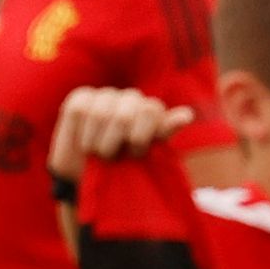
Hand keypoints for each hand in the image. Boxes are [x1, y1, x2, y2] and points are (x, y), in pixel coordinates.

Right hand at [48, 87, 176, 180]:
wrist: (87, 173)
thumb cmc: (123, 166)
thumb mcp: (147, 153)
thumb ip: (165, 130)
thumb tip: (187, 114)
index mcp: (152, 111)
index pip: (150, 110)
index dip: (140, 136)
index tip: (136, 152)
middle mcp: (132, 98)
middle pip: (126, 115)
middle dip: (117, 142)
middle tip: (114, 156)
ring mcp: (107, 95)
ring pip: (101, 114)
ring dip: (99, 143)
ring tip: (100, 153)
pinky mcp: (82, 97)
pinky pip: (82, 110)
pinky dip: (83, 134)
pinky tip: (85, 143)